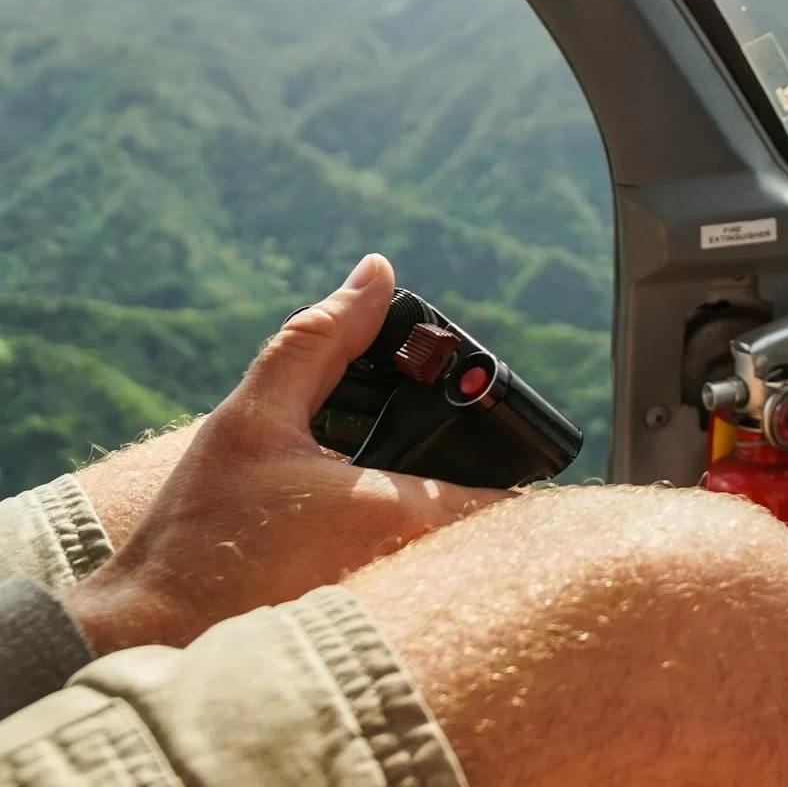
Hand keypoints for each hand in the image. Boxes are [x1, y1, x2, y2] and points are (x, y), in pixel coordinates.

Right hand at [64, 254, 508, 653]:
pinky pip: (420, 586)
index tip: (492, 426)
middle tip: (444, 450)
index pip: (512, 490)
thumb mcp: (253, 421)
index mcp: (404, 514)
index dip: (516, 449)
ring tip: (384, 495)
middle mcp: (418, 572)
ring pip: (458, 557)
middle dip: (477, 479)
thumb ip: (318, 342)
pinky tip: (357, 537)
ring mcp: (399, 610)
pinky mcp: (375, 635)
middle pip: (493, 525)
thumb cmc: (199, 536)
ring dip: (443, 518)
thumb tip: (375, 275)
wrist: (146, 636)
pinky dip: (408, 555)